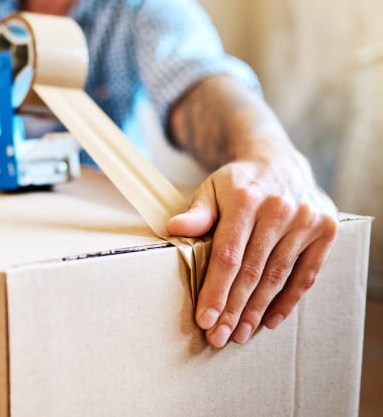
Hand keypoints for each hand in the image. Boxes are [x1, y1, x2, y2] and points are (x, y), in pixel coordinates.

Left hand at [166, 147, 337, 347]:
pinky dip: (289, 300)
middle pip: (252, 271)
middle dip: (233, 309)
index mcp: (246, 199)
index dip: (215, 290)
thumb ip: (197, 213)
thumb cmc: (238, 183)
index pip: (228, 256)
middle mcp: (279, 209)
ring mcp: (306, 219)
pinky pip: (306, 274)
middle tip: (219, 337)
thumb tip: (173, 228)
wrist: (279, 161)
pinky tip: (270, 320)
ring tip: (240, 333)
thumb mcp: (211, 190)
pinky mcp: (326, 229)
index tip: (204, 319)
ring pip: (277, 277)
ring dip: (257, 310)